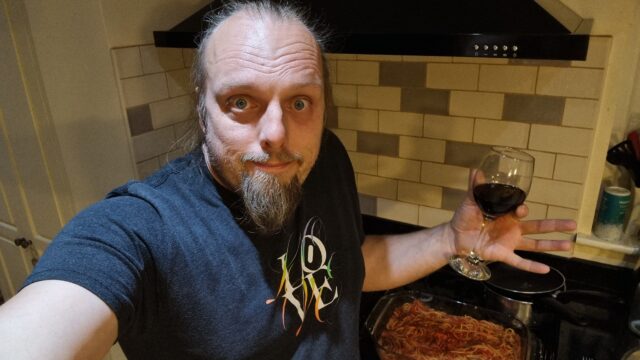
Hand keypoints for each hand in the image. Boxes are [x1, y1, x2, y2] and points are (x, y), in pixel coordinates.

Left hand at [448, 170, 576, 273]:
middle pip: (538, 227)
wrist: (454, 236)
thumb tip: (476, 169)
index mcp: (507, 214)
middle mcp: (513, 228)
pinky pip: (520, 262)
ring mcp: (510, 242)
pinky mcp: (503, 254)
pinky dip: (532, 266)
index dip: (522, 210)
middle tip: (573, 224)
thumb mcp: (470, 201)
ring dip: (551, 245)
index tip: (520, 209)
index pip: (522, 211)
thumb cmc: (464, 217)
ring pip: (535, 245)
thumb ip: (475, 187)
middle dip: (555, 225)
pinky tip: (546, 270)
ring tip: (569, 245)